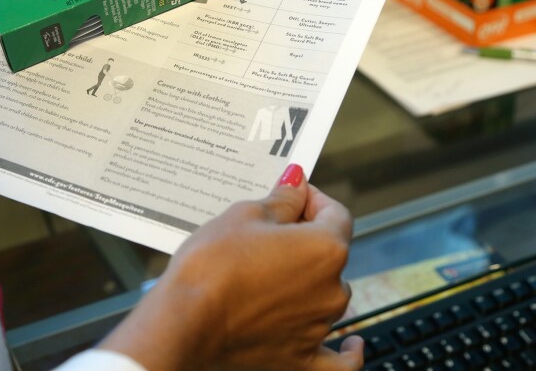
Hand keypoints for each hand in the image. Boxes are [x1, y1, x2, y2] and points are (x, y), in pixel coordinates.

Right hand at [99, 164, 362, 370]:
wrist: (182, 321)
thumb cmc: (210, 266)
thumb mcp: (243, 216)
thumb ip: (281, 200)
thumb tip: (297, 184)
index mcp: (325, 249)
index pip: (336, 215)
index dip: (314, 200)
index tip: (296, 196)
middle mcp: (331, 291)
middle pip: (330, 256)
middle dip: (305, 240)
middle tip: (269, 234)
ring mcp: (318, 328)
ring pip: (326, 297)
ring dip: (307, 283)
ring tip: (268, 275)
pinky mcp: (300, 359)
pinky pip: (338, 361)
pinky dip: (347, 352)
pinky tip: (353, 345)